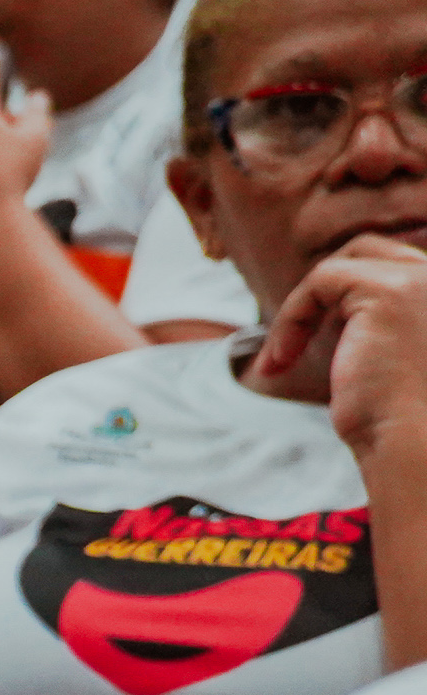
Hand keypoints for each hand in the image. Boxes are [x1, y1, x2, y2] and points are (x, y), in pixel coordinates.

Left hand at [251, 231, 426, 445]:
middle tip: (291, 341)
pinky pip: (321, 281)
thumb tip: (337, 318)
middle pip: (370, 249)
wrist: (415, 445)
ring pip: (342, 265)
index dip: (345, 295)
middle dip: (322, 290)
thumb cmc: (401, 421)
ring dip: (301, 309)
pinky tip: (281, 359)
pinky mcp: (389, 291)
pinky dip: (292, 317)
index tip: (309, 341)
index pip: (393, 264)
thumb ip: (375, 328)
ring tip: (282, 357)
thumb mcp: (390, 362)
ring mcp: (423, 279)